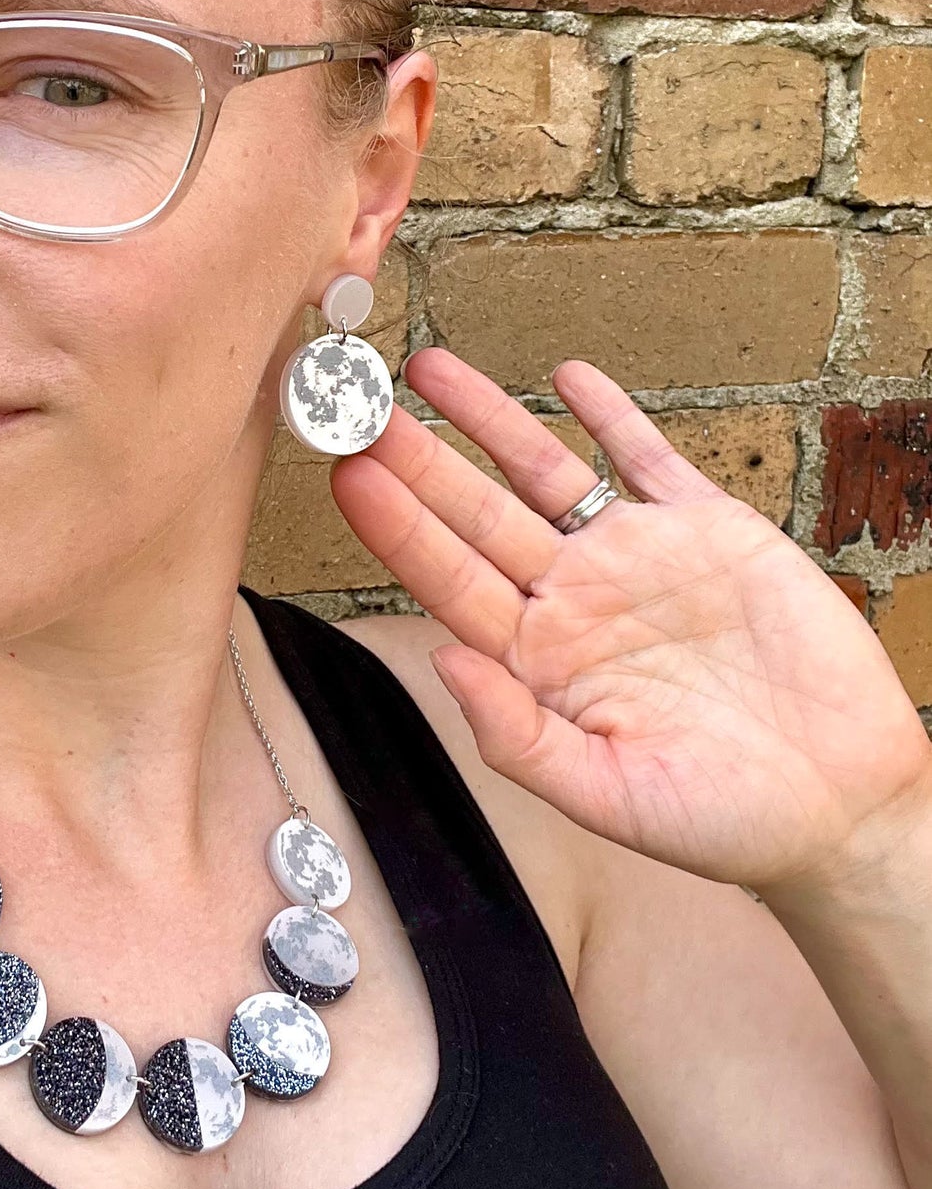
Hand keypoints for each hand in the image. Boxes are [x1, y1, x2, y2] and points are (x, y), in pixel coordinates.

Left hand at [330, 348, 931, 891]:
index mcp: (537, 662)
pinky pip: (649, 460)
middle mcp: (573, 600)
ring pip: (547, 473)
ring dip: (490, 420)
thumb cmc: (717, 819)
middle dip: (421, 460)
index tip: (349, 476)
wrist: (839, 802)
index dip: (398, 528)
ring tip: (430, 369)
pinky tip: (568, 377)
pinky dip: (612, 417)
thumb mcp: (606, 793)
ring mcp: (636, 560)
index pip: (448, 582)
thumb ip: (518, 735)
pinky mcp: (710, 532)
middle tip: (362, 405)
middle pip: (478, 515)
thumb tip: (444, 661)